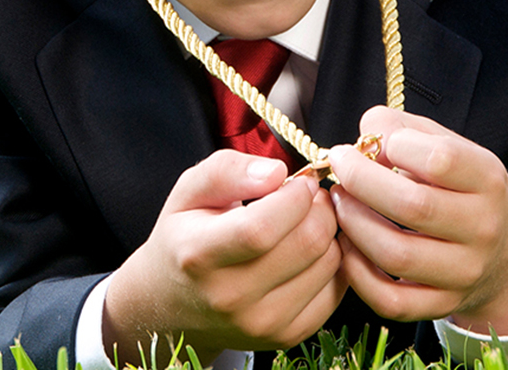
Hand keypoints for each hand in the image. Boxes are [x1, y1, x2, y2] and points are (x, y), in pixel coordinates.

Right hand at [103, 150, 346, 365]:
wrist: (173, 305)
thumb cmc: (183, 240)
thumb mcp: (188, 193)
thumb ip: (227, 171)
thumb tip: (276, 172)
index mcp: (199, 255)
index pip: (262, 227)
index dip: (294, 196)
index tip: (299, 180)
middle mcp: (230, 297)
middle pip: (306, 243)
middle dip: (320, 207)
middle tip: (311, 195)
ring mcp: (261, 323)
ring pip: (329, 264)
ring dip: (329, 232)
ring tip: (309, 220)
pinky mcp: (286, 336)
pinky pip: (335, 290)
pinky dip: (333, 263)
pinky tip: (310, 250)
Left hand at [328, 106, 507, 334]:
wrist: (506, 253)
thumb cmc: (461, 187)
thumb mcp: (447, 145)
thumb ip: (401, 128)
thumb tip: (362, 139)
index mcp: (487, 179)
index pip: (441, 160)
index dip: (395, 144)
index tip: (370, 142)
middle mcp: (482, 228)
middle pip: (413, 206)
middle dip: (360, 180)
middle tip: (339, 165)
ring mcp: (464, 272)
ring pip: (396, 255)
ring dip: (353, 224)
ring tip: (341, 202)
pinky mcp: (442, 304)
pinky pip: (390, 300)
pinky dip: (357, 273)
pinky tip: (347, 245)